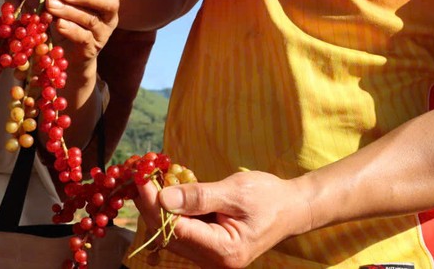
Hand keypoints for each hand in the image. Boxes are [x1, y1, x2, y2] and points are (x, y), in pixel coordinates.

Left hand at [45, 0, 118, 61]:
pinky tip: (58, 24)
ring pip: (92, 20)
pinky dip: (71, 30)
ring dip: (70, 11)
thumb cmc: (63, 13)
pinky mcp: (91, 49)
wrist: (63, 50)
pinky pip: (84, 38)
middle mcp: (108, 13)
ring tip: (51, 5)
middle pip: (107, 1)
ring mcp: (102, 32)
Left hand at [132, 170, 310, 268]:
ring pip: (171, 233)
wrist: (293, 209)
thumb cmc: (270, 197)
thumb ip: (200, 196)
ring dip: (158, 206)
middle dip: (151, 204)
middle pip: (169, 233)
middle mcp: (214, 261)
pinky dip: (172, 210)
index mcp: (224, 250)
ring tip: (150, 178)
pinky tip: (166, 189)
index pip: (176, 228)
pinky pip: (182, 230)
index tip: (141, 178)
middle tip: (140, 173)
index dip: (154, 204)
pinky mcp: (209, 248)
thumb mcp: (236, 191)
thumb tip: (164, 197)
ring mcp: (211, 257)